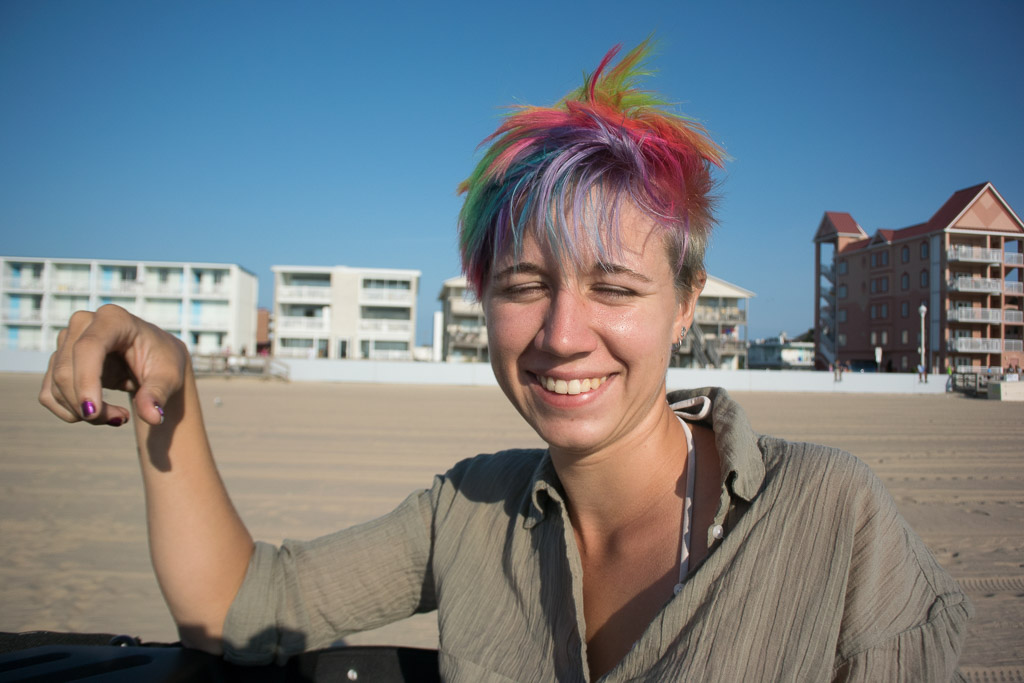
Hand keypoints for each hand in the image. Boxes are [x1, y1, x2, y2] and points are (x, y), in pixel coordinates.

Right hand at [39, 304, 189, 426]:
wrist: (153, 359)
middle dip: (89, 406)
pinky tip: (99, 413)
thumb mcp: (169, 376)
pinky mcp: (58, 361)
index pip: (88, 347)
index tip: (92, 412)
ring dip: (83, 413)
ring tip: (118, 416)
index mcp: (114, 319)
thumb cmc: (163, 362)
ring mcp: (66, 341)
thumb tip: (153, 417)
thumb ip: (158, 394)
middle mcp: (83, 324)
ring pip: (56, 386)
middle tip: (120, 420)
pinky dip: (70, 412)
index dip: (85, 380)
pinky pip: (49, 395)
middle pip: (66, 370)